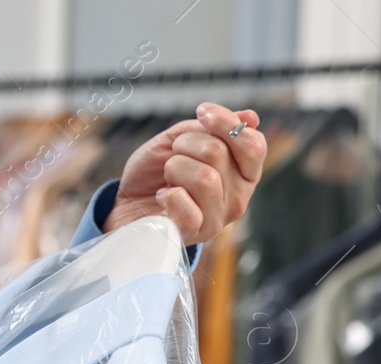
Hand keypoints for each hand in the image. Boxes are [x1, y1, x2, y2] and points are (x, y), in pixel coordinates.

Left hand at [103, 102, 265, 244]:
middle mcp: (238, 198)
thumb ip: (210, 129)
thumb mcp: (180, 140)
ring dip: (175, 169)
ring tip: (167, 178)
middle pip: (219, 154)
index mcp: (244, 173)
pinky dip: (168, 195)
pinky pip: (186, 207)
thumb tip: (250, 117)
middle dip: (186, 144)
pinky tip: (163, 197)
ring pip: (204, 178)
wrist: (127, 204)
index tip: (202, 111)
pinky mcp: (193, 235)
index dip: (226, 122)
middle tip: (173, 156)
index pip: (253, 145)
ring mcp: (217, 219)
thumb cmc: (156, 172)